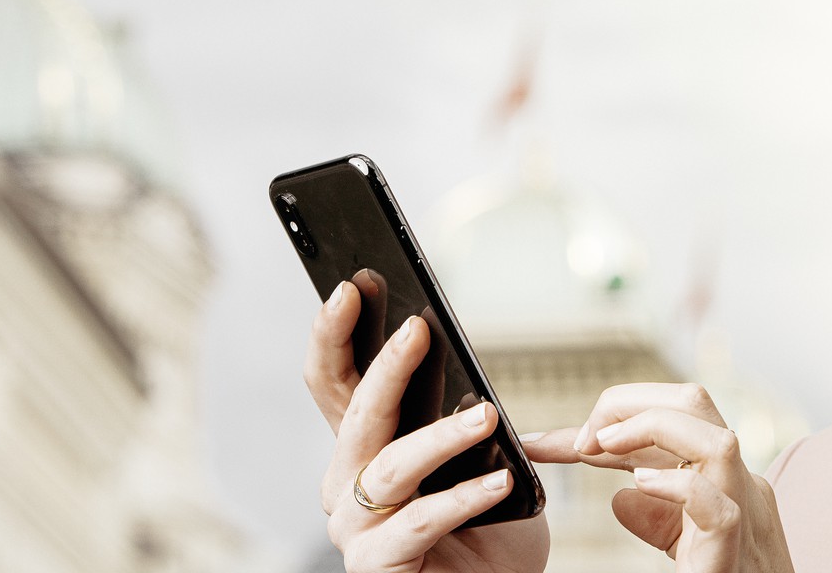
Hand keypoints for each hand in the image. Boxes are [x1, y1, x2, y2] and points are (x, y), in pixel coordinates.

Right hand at [305, 280, 548, 572]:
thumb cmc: (487, 531)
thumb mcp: (479, 461)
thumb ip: (464, 424)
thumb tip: (468, 384)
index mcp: (362, 448)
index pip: (333, 381)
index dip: (334, 333)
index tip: (354, 287)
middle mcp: (346, 481)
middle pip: (355, 413)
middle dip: (386, 367)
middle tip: (418, 329)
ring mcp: (354, 524)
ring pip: (390, 465)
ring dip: (440, 437)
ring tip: (485, 415)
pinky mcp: (373, 562)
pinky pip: (419, 522)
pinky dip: (461, 498)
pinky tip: (497, 481)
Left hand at [522, 383, 793, 572]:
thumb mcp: (676, 535)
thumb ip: (648, 510)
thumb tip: (618, 496)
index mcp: (722, 473)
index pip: (674, 410)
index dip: (618, 412)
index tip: (576, 442)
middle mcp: (739, 484)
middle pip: (695, 402)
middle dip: (631, 402)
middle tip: (587, 438)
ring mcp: (743, 516)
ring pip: (717, 442)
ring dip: (651, 429)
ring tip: (605, 448)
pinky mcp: (733, 555)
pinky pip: (720, 510)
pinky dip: (678, 488)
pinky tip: (641, 486)